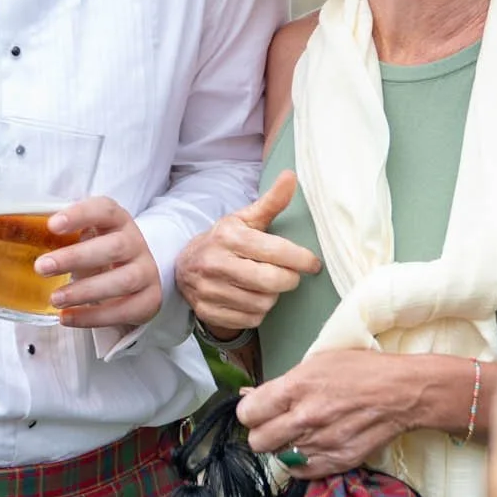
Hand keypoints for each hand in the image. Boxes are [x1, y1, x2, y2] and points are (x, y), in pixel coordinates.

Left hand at [35, 197, 164, 329]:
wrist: (134, 277)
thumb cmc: (98, 252)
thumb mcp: (83, 237)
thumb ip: (59, 234)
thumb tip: (11, 232)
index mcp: (117, 220)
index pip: (104, 209)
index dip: (80, 215)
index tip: (52, 225)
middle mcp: (136, 242)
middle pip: (113, 247)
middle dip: (75, 257)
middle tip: (41, 267)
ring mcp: (146, 271)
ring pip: (123, 280)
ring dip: (85, 291)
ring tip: (55, 298)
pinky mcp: (150, 300)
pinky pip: (124, 310)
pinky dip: (94, 317)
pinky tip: (67, 318)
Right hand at [175, 171, 323, 334]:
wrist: (183, 266)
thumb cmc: (225, 241)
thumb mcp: (245, 219)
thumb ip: (271, 201)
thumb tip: (291, 176)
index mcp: (228, 236)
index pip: (275, 251)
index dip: (301, 259)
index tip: (313, 263)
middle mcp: (215, 263)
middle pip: (271, 282)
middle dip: (289, 280)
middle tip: (291, 275)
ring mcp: (209, 290)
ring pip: (263, 304)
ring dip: (272, 296)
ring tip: (267, 285)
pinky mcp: (208, 312)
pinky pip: (250, 320)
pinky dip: (257, 312)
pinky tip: (251, 298)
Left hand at [236, 348, 458, 476]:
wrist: (401, 393)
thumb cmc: (361, 371)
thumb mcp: (317, 363)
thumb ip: (282, 383)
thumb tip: (250, 395)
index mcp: (297, 387)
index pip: (248, 413)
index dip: (250, 412)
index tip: (258, 411)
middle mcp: (305, 418)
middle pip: (257, 441)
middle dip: (262, 432)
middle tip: (275, 424)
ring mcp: (321, 443)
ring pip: (277, 457)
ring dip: (283, 447)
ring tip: (299, 433)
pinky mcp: (336, 461)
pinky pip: (300, 471)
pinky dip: (301, 462)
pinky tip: (312, 446)